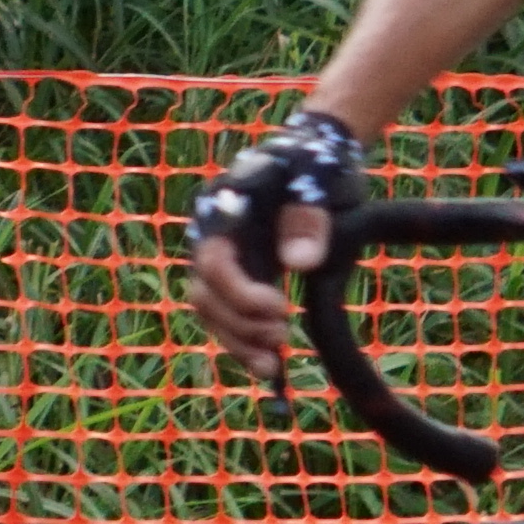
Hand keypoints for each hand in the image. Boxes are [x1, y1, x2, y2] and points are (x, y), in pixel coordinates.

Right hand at [187, 109, 369, 382]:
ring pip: (211, 312)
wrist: (315, 157)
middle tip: (282, 337)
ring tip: (273, 366)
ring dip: (238, 342)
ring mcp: (221, 257)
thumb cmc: (314, 165)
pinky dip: (243, 342)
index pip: (214, 262)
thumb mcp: (317, 180)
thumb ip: (307, 219)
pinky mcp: (237, 275)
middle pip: (206, 295)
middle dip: (240, 325)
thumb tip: (300, 263)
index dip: (241, 293)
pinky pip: (226, 316)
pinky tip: (270, 366)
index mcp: (223, 208)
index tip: (280, 309)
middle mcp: (211, 236)